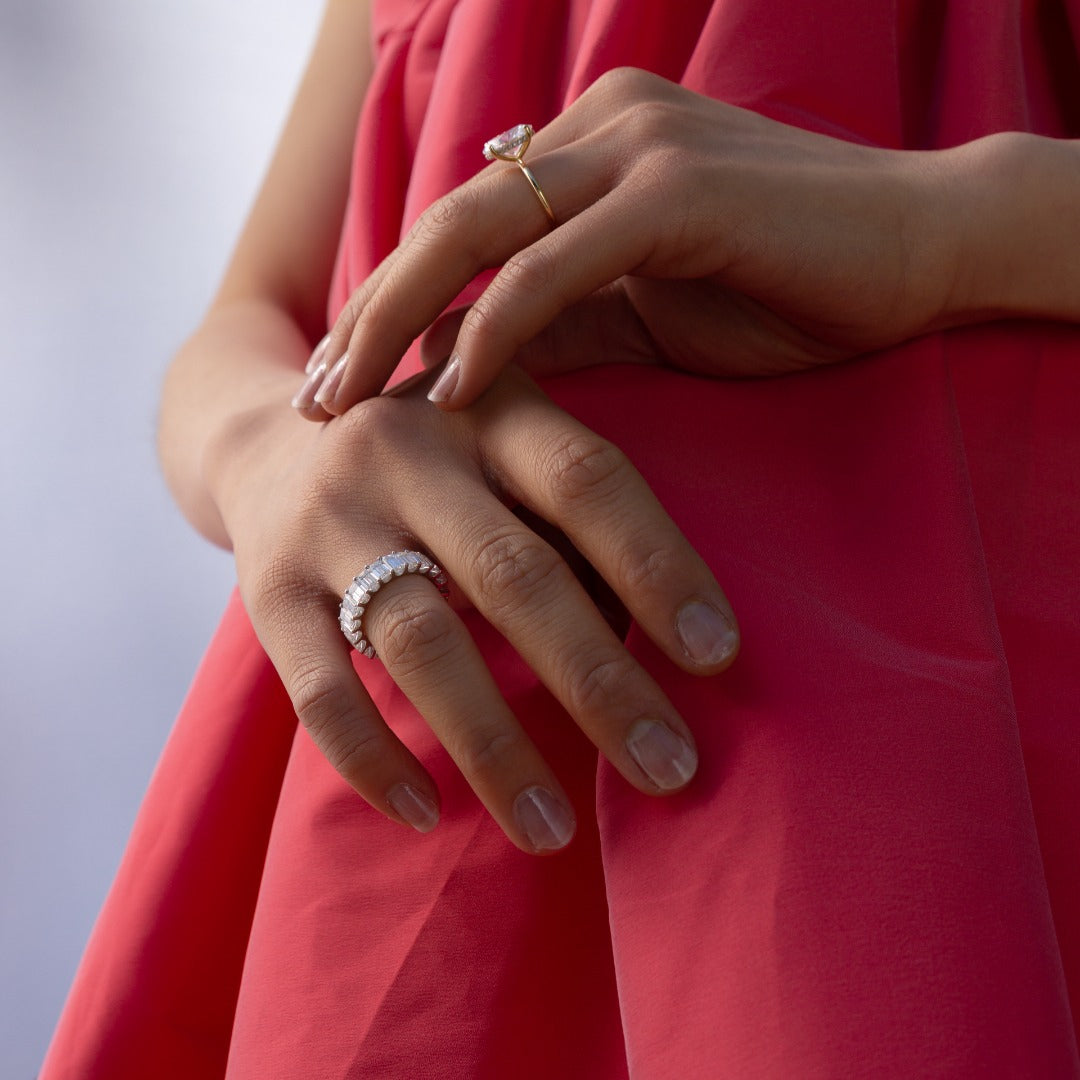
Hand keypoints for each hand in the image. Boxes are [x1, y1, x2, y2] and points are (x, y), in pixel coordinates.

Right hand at [213, 366, 738, 853]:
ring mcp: (328, 522)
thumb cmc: (431, 462)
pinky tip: (430, 816)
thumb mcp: (500, 448)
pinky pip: (320, 692)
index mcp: (485, 409)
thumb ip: (568, 523)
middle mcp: (403, 454)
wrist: (266, 442)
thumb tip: (664, 642)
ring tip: (554, 833)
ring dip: (495, 749)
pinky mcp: (267, 591)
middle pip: (514, 576)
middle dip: (600, 684)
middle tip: (670, 769)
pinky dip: (375, 760)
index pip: (588, 481)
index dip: (660, 567)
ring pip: (421, 645)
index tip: (719, 659)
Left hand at [300, 66, 969, 414]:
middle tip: (315, 393)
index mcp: (590, 149)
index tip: (345, 375)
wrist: (922, 250)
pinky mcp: (675, 194)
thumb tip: (475, 368)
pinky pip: (555, 269)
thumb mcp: (650, 311)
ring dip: (401, 320)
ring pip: (480, 233)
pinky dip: (495, 330)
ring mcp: (636, 151)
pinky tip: (448, 391)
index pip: (464, 227)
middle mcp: (599, 128)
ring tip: (348, 400)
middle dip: (369, 312)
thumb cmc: (788, 283)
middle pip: (447, 223)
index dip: (393, 301)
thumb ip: (566, 322)